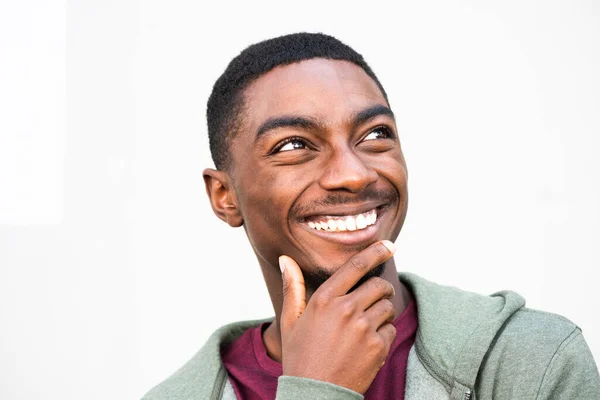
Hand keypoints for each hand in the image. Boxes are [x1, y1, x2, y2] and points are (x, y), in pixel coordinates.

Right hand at [279, 240, 396, 393]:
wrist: (315, 394)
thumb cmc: (300, 356)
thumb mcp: (290, 321)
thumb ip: (293, 287)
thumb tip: (285, 259)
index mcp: (324, 299)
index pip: (356, 266)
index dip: (376, 251)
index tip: (389, 245)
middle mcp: (346, 309)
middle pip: (379, 285)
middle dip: (380, 289)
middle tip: (373, 298)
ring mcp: (364, 328)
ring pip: (388, 306)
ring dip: (382, 311)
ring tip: (365, 326)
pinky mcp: (378, 346)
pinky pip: (391, 329)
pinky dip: (384, 334)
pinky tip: (366, 345)